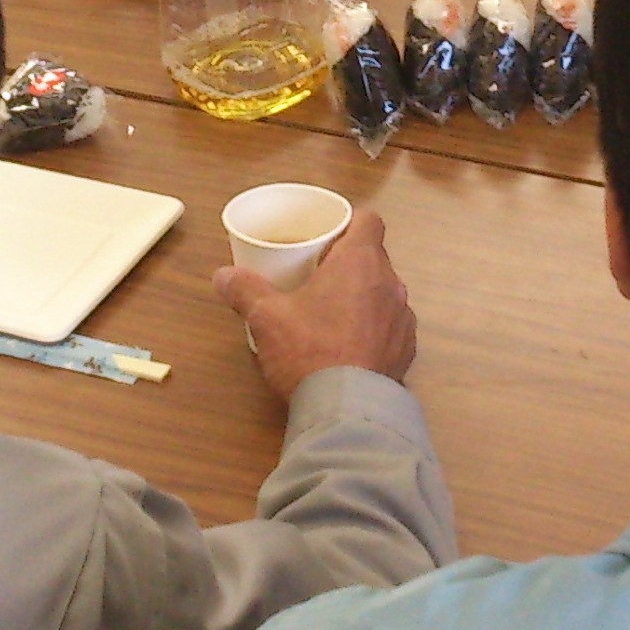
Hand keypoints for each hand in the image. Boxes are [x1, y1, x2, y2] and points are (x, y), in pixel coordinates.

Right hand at [213, 209, 417, 397]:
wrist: (347, 409)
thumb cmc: (309, 349)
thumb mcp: (267, 317)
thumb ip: (245, 290)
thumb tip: (222, 275)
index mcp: (361, 262)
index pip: (368, 220)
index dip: (348, 223)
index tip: (325, 238)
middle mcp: (390, 283)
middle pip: (374, 257)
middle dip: (349, 263)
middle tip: (318, 277)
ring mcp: (403, 318)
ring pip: (384, 293)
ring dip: (364, 297)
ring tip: (333, 315)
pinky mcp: (407, 349)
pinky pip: (392, 326)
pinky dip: (374, 329)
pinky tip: (350, 347)